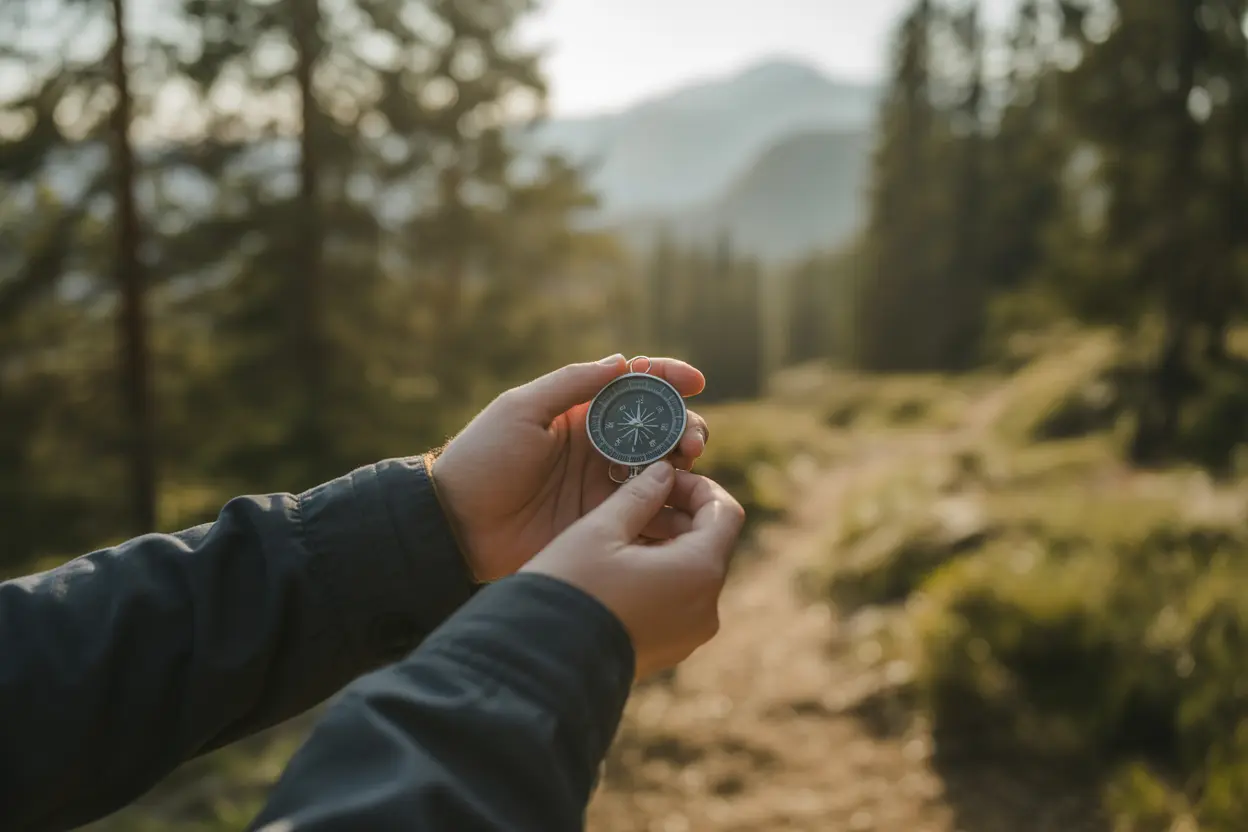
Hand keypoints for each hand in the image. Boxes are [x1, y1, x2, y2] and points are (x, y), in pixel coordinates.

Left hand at [429, 355, 710, 581]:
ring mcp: (605, 485)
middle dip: (686, 427)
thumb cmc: (483, 459)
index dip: (669, 377)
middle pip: (660, 428)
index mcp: (581, 412)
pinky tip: (682, 503)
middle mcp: (600, 445)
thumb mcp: (520, 410)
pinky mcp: (605, 522)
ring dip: (684, 465)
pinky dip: (672, 505)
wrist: (458, 526)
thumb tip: (623, 361)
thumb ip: (571, 384)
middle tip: (692, 442)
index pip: (635, 386)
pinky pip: (650, 511)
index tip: (695, 381)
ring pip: (663, 468)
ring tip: (687, 471)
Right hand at [521, 462, 744, 679]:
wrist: (543, 663)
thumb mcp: (601, 529)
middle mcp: (706, 608)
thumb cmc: (572, 587)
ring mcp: (690, 635)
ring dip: (668, 544)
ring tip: (622, 532)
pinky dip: (661, 575)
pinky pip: (678, 602)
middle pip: (710, 544)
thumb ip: (640, 494)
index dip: (699, 487)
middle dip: (679, 515)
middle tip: (638, 499)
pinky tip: (620, 566)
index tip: (664, 478)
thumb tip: (664, 471)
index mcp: (699, 572)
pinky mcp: (670, 650)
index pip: (725, 513)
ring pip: (692, 573)